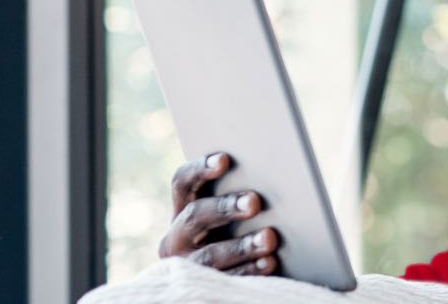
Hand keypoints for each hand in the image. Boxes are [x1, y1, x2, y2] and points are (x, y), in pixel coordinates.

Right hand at [157, 152, 279, 275]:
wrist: (221, 284)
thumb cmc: (237, 234)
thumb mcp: (230, 217)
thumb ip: (238, 195)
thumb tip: (271, 174)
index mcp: (182, 210)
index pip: (182, 183)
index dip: (200, 169)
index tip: (225, 159)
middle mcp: (176, 238)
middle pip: (195, 215)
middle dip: (225, 207)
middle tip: (255, 201)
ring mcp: (187, 266)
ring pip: (209, 254)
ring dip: (241, 245)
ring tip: (269, 238)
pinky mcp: (203, 287)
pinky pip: (224, 280)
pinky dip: (248, 270)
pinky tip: (269, 262)